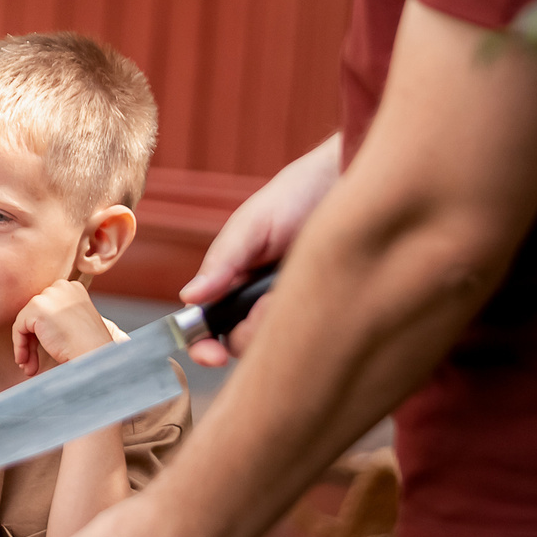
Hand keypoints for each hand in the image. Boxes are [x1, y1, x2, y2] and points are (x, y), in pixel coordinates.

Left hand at [13, 280, 113, 373]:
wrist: (95, 354)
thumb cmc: (90, 347)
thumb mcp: (76, 324)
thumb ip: (57, 318)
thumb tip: (34, 328)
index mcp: (73, 289)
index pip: (48, 307)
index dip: (44, 331)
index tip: (45, 349)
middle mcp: (61, 286)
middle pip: (36, 314)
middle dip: (33, 341)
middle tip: (32, 362)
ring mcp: (49, 295)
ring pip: (26, 321)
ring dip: (26, 347)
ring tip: (29, 367)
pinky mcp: (37, 307)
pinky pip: (19, 327)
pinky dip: (20, 346)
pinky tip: (25, 361)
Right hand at [177, 133, 341, 365]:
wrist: (347, 181)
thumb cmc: (294, 196)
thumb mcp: (251, 227)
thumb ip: (221, 262)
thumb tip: (189, 298)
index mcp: (231, 281)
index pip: (207, 326)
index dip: (204, 346)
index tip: (212, 355)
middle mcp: (258, 301)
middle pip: (242, 342)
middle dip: (253, 328)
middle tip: (270, 300)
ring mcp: (292, 307)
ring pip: (276, 341)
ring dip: (282, 318)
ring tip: (295, 282)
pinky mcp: (325, 311)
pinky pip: (312, 333)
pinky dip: (313, 317)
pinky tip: (322, 290)